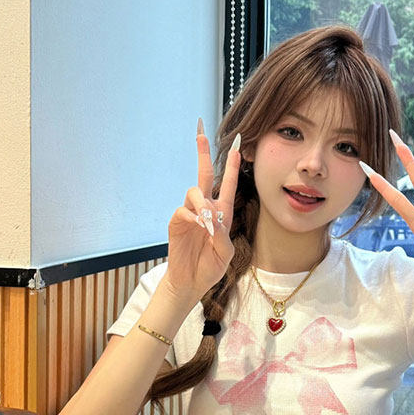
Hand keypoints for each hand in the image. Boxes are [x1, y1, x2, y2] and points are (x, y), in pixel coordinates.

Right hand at [163, 121, 240, 303]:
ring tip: (208, 221)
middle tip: (201, 132)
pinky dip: (192, 216)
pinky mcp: (176, 223)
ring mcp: (190, 214)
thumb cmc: (210, 266)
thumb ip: (222, 233)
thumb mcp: (225, 252)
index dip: (231, 164)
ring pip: (194, 191)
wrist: (191, 281)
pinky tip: (199, 227)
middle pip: (204, 174)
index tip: (237, 145)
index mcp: (222, 212)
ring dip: (203, 202)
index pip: (227, 183)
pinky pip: (183, 210)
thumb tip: (210, 216)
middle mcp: (205, 208)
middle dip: (203, 153)